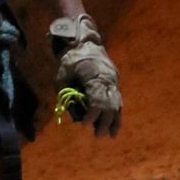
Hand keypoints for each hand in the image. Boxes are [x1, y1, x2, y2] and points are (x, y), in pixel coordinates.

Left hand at [48, 14, 122, 138]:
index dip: (92, 114)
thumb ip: (68, 97)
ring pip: (117, 103)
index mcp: (93, 76)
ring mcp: (113, 80)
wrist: (85, 43)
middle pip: (110, 104)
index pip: (97, 100)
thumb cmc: (70, 62)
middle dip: (104, 121)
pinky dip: (116, 113)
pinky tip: (114, 126)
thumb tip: (77, 118)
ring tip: (110, 135)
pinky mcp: (114, 81)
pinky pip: (118, 100)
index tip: (84, 124)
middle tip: (98, 135)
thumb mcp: (62, 78)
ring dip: (113, 120)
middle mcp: (107, 79)